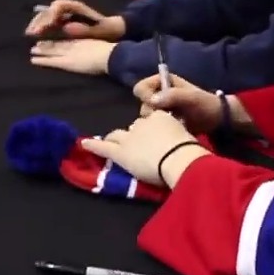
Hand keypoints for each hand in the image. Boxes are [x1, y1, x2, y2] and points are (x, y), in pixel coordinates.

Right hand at [25, 0, 125, 39]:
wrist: (111, 28)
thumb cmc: (106, 29)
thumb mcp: (97, 30)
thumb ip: (84, 30)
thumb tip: (66, 28)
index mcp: (77, 7)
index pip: (58, 7)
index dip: (49, 17)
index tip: (43, 28)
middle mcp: (69, 7)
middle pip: (50, 10)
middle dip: (39, 20)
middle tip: (31, 33)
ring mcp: (66, 12)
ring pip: (47, 14)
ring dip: (38, 22)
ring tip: (29, 33)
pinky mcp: (64, 19)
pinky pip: (50, 19)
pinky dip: (42, 25)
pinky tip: (36, 34)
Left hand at [30, 39, 114, 74]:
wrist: (109, 55)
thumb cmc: (109, 52)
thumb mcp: (100, 46)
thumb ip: (95, 47)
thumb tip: (96, 50)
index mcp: (82, 41)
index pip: (67, 41)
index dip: (58, 41)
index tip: (50, 39)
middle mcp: (73, 45)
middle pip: (57, 45)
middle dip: (47, 45)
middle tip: (36, 44)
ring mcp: (68, 53)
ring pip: (52, 52)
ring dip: (42, 51)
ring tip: (32, 51)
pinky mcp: (66, 62)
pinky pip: (52, 61)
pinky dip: (42, 61)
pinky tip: (33, 61)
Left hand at [80, 112, 207, 187]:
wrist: (178, 157)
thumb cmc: (189, 150)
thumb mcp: (188, 136)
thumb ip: (179, 135)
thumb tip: (180, 142)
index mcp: (160, 116)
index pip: (152, 121)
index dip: (153, 131)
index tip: (157, 138)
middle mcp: (142, 123)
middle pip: (135, 127)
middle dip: (136, 134)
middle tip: (140, 145)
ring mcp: (129, 137)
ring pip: (118, 135)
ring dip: (116, 138)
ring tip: (113, 142)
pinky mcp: (121, 153)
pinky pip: (104, 147)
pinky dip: (93, 145)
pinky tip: (84, 143)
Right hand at [134, 73, 223, 133]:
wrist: (219, 120)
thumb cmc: (206, 104)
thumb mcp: (192, 98)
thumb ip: (173, 96)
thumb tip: (152, 100)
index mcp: (162, 81)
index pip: (141, 88)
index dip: (146, 97)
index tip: (156, 106)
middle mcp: (158, 94)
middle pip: (142, 104)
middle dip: (152, 113)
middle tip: (167, 118)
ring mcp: (161, 109)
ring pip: (147, 117)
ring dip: (157, 122)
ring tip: (172, 125)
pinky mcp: (164, 122)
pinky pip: (154, 127)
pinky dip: (160, 130)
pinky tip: (171, 132)